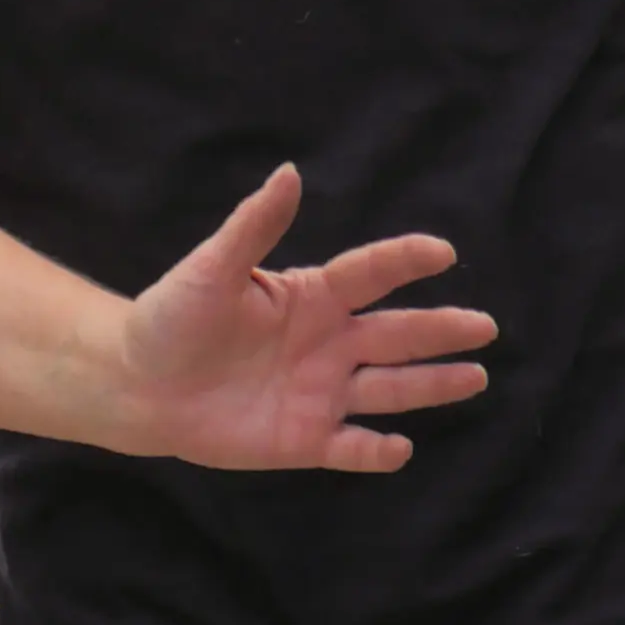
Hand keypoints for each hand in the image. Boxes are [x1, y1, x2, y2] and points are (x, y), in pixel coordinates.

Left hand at [112, 165, 495, 470]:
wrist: (138, 383)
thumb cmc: (172, 317)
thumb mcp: (211, 267)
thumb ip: (253, 225)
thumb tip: (289, 172)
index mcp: (310, 296)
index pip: (368, 275)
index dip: (404, 261)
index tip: (443, 251)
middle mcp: (327, 343)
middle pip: (395, 334)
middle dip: (440, 330)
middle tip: (485, 325)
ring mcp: (320, 392)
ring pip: (389, 388)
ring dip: (432, 385)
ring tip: (476, 377)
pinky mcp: (303, 438)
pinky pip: (350, 446)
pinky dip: (376, 452)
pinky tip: (402, 448)